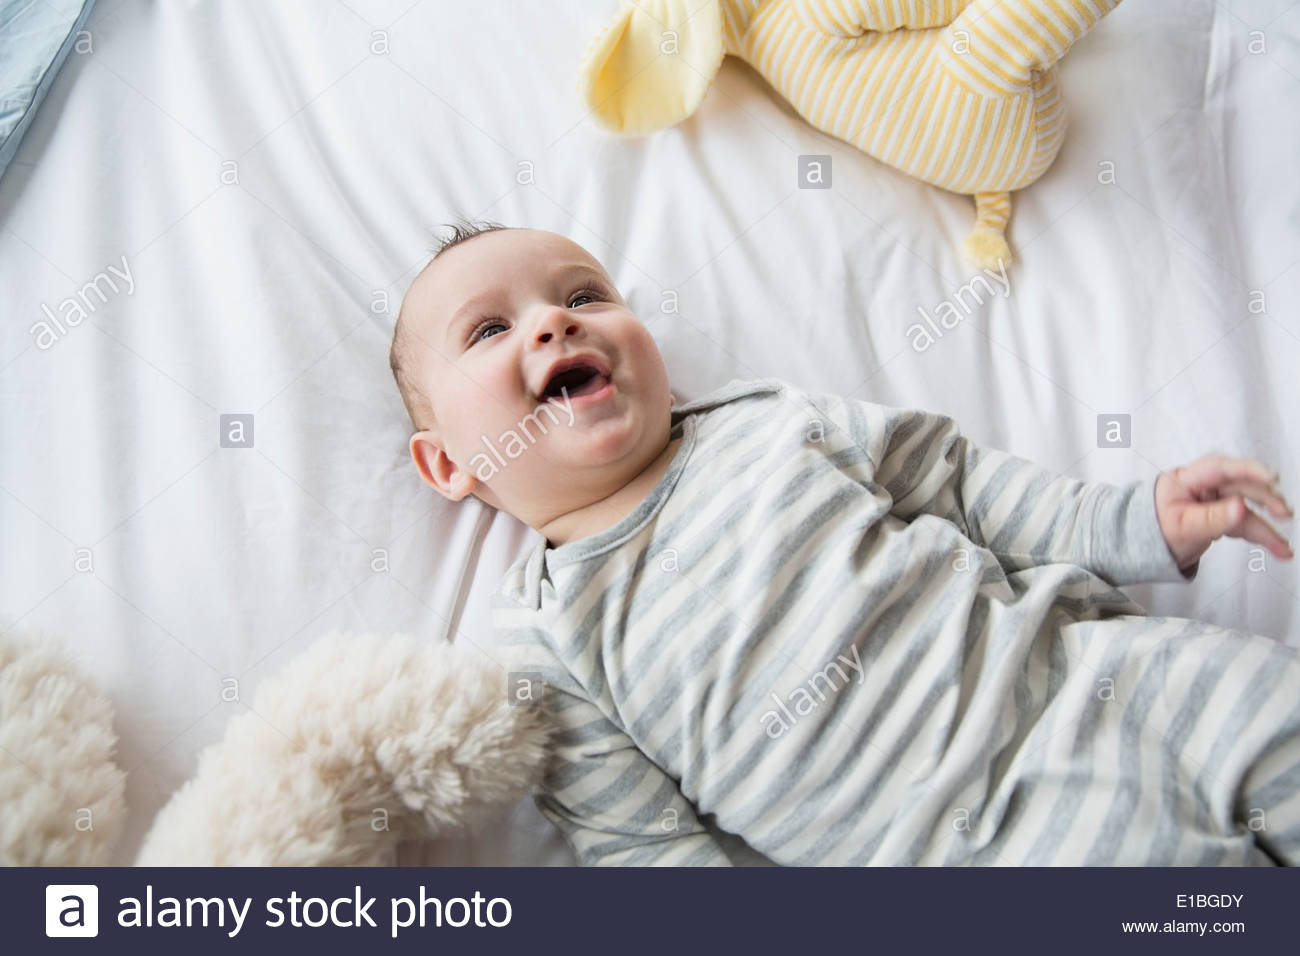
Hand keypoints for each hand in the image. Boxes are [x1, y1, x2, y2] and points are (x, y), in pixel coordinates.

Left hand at [1155, 456, 1293, 571]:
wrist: (1146, 548)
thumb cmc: (1155, 530)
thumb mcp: (1182, 527)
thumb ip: (1212, 518)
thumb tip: (1241, 508)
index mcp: (1185, 480)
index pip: (1219, 468)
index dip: (1248, 470)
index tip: (1272, 478)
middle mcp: (1203, 486)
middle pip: (1240, 487)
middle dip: (1266, 499)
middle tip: (1284, 512)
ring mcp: (1215, 501)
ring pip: (1247, 510)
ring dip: (1267, 527)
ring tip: (1283, 545)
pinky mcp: (1223, 516)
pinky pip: (1245, 524)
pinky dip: (1260, 536)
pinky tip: (1278, 547)